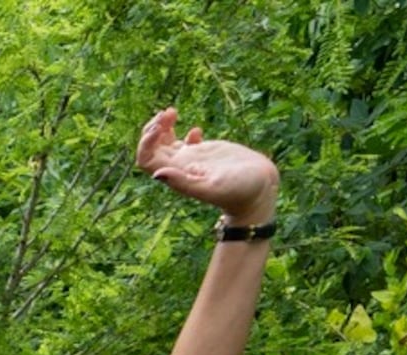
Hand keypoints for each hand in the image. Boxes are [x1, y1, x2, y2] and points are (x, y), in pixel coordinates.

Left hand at [137, 108, 278, 224]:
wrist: (260, 190)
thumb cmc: (239, 191)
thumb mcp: (212, 187)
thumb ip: (184, 182)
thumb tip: (156, 174)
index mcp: (177, 175)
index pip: (146, 159)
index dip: (146, 142)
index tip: (160, 126)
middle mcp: (180, 168)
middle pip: (151, 148)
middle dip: (153, 128)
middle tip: (168, 112)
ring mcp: (191, 160)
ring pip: (164, 143)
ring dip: (163, 126)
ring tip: (172, 111)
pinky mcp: (205, 153)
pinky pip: (184, 142)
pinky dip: (184, 131)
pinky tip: (196, 130)